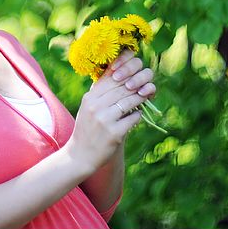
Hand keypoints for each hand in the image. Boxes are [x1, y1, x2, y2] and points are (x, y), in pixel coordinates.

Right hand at [63, 50, 155, 174]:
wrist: (81, 155)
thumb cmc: (88, 128)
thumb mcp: (89, 107)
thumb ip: (101, 93)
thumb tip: (123, 75)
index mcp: (90, 98)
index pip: (111, 78)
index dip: (126, 72)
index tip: (136, 73)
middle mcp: (95, 106)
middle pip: (123, 88)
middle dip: (137, 85)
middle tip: (146, 84)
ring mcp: (104, 119)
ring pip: (130, 101)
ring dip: (140, 98)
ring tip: (145, 96)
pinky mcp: (114, 133)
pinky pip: (133, 118)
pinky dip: (138, 115)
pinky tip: (138, 115)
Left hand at [98, 49, 155, 100]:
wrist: (103, 114)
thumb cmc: (99, 100)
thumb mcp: (100, 87)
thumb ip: (105, 77)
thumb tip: (109, 66)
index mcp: (123, 64)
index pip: (127, 54)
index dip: (122, 59)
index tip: (112, 68)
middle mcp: (135, 71)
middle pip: (137, 62)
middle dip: (127, 69)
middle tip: (117, 78)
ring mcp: (143, 82)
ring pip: (147, 73)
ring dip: (138, 78)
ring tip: (128, 86)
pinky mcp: (148, 93)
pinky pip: (152, 87)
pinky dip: (148, 89)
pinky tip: (141, 93)